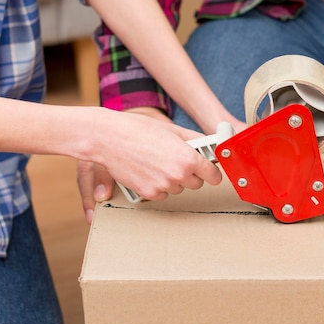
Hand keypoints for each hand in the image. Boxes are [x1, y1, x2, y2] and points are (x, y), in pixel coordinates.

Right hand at [77, 108, 222, 222]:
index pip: (214, 176)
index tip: (210, 171)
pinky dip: (158, 185)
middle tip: (177, 160)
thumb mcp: (173, 130)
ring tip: (158, 161)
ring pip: (178, 188)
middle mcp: (178, 175)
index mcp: (188, 158)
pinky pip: (162, 193)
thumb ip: (195, 140)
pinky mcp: (148, 193)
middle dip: (191, 174)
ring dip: (173, 179)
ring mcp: (163, 187)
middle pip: (197, 184)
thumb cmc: (138, 130)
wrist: (109, 138)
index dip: (212, 172)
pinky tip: (148, 170)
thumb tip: (210, 146)